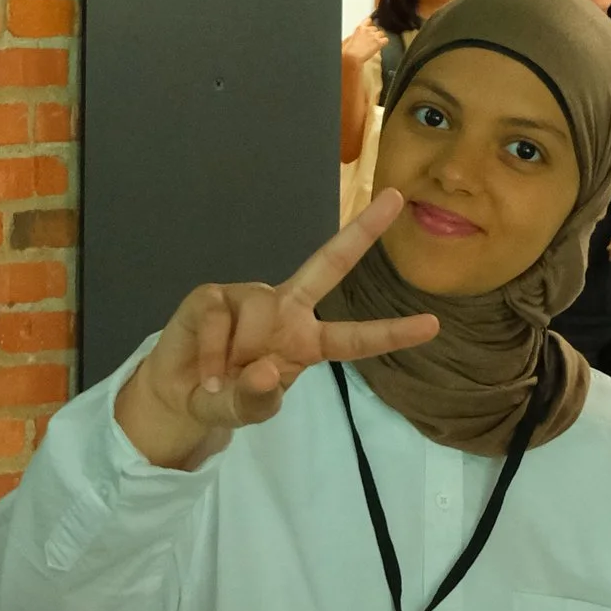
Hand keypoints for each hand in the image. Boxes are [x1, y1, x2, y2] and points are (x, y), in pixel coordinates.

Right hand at [114, 194, 439, 470]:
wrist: (178, 394)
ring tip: (223, 378)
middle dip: (361, 231)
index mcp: (307, 340)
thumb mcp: (247, 412)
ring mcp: (251, 297)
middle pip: (329, 264)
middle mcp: (286, 308)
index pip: (355, 337)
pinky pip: (217, 320)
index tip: (432, 325)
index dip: (391, 333)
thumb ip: (259, 399)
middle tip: (394, 198)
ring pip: (258, 315)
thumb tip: (266, 370)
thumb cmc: (226, 398)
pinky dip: (212, 354)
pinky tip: (205, 372)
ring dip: (239, 356)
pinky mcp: (213, 295)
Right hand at [341, 14, 386, 66]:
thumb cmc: (349, 50)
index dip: (371, 24)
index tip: (371, 26)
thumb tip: (356, 36)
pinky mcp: (378, 42)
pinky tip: (381, 45)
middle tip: (372, 39)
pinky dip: (384, 42)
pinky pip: (386, 40)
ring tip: (376, 43)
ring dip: (380, 37)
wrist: (352, 56)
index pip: (368, 20)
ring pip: (382, 33)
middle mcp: (368, 30)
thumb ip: (355, 35)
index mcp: (360, 28)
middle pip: (375, 28)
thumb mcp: (349, 39)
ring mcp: (374, 36)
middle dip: (374, 33)